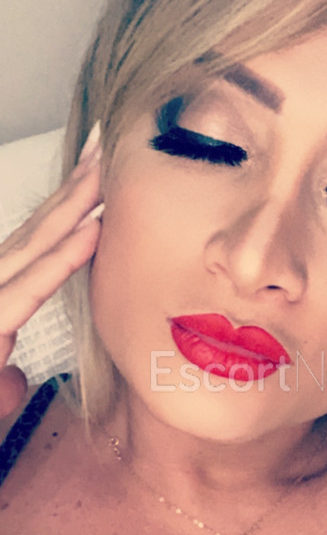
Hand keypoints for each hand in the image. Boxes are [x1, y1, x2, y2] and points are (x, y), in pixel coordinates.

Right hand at [0, 123, 103, 419]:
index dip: (64, 215)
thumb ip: (2, 387)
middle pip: (29, 238)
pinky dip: (59, 261)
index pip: (28, 253)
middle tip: (108, 147)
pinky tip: (92, 232)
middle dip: (71, 192)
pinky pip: (22, 292)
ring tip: (107, 173)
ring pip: (26, 252)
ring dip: (71, 210)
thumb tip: (19, 376)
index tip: (99, 180)